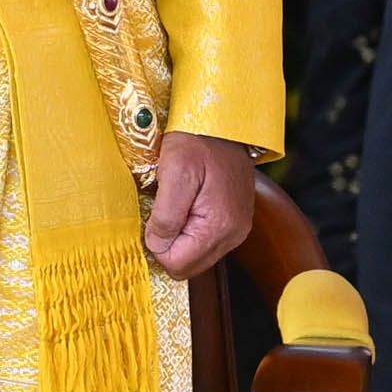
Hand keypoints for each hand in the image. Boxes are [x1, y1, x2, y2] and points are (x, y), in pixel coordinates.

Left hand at [144, 132, 257, 274]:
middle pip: (187, 267)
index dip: (157, 244)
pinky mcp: (234, 223)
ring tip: (176, 205)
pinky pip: (204, 243)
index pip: (177, 264)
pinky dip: (190, 232)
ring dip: (178, 238)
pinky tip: (187, 206)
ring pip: (195, 257)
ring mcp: (236, 230)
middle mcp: (233, 235)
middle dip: (168, 245)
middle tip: (164, 210)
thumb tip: (157, 245)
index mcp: (220, 226)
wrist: (224, 124)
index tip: (156, 214)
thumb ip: (165, 215)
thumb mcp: (174, 171)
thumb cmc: (198, 141)